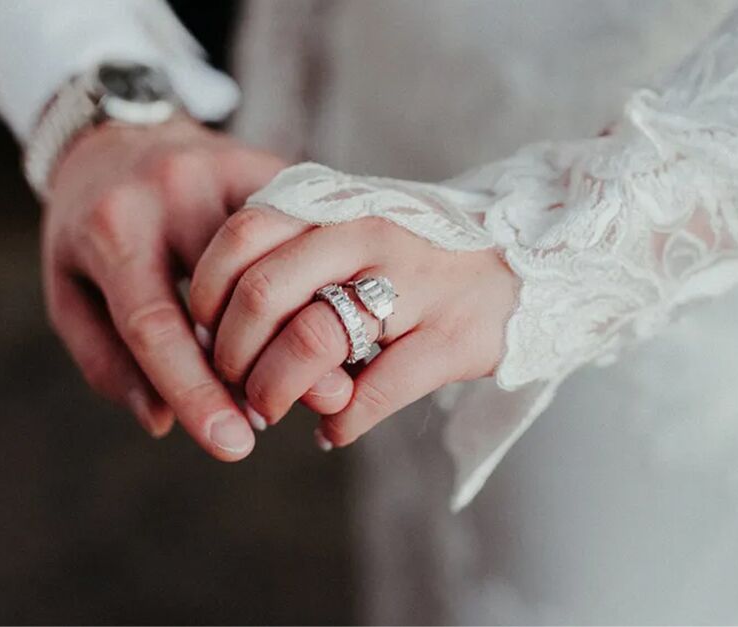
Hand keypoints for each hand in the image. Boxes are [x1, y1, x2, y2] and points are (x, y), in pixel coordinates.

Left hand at [43, 116, 284, 459]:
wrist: (114, 132)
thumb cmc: (87, 228)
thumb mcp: (70, 292)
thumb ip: (107, 359)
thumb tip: (162, 420)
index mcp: (113, 227)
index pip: (156, 323)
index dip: (195, 391)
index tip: (230, 445)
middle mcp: (171, 190)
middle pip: (229, 293)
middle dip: (256, 365)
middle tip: (272, 418)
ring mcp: (224, 170)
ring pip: (276, 263)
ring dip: (292, 329)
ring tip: (298, 378)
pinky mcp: (266, 163)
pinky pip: (298, 233)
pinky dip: (308, 282)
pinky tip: (315, 322)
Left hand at [189, 206, 517, 447]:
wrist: (533, 259)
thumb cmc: (417, 256)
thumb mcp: (354, 231)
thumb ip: (293, 259)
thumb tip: (212, 326)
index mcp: (337, 205)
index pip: (243, 235)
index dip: (207, 291)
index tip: (204, 330)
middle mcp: (370, 235)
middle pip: (263, 294)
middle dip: (230, 354)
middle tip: (233, 382)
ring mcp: (416, 284)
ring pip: (312, 340)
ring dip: (274, 391)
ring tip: (271, 410)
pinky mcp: (454, 337)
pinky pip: (374, 392)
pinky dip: (340, 422)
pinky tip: (333, 429)